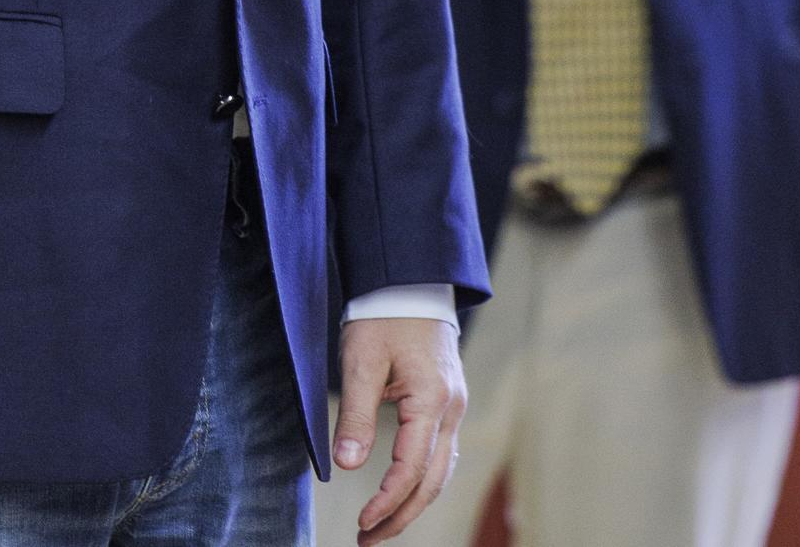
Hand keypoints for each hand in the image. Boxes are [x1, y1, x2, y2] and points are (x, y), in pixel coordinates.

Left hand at [333, 317, 464, 543]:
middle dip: (401, 515)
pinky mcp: (448, 400)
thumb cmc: (383, 314)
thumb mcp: (360, 361)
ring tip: (381, 526)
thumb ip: (355, 415)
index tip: (362, 524)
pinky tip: (403, 492)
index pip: (411, 469)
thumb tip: (345, 465)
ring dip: (413, 502)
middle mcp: (451, 407)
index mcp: (432, 399)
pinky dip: (424, 480)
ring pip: (441, 470)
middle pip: (432, 480)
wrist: (410, 279)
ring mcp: (454, 404)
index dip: (386, 502)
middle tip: (368, 540)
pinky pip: (442, 452)